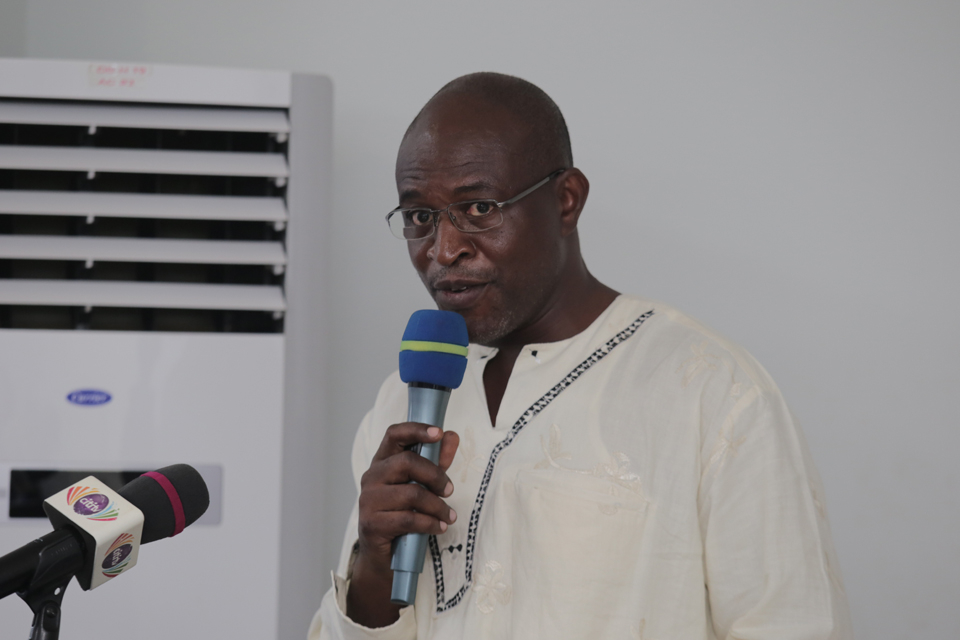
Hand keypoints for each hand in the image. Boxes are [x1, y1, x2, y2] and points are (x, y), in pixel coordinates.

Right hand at [346, 422, 459, 627]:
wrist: (382, 557)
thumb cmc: (403, 513)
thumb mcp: (422, 485)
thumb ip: (436, 461)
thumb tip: (452, 436)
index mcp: (382, 462)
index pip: (394, 434)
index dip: (416, 429)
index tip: (439, 432)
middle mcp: (371, 477)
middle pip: (407, 463)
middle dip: (436, 475)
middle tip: (450, 490)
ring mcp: (368, 501)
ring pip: (411, 494)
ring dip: (437, 506)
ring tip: (449, 516)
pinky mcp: (372, 524)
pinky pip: (409, 519)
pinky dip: (430, 523)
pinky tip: (439, 527)